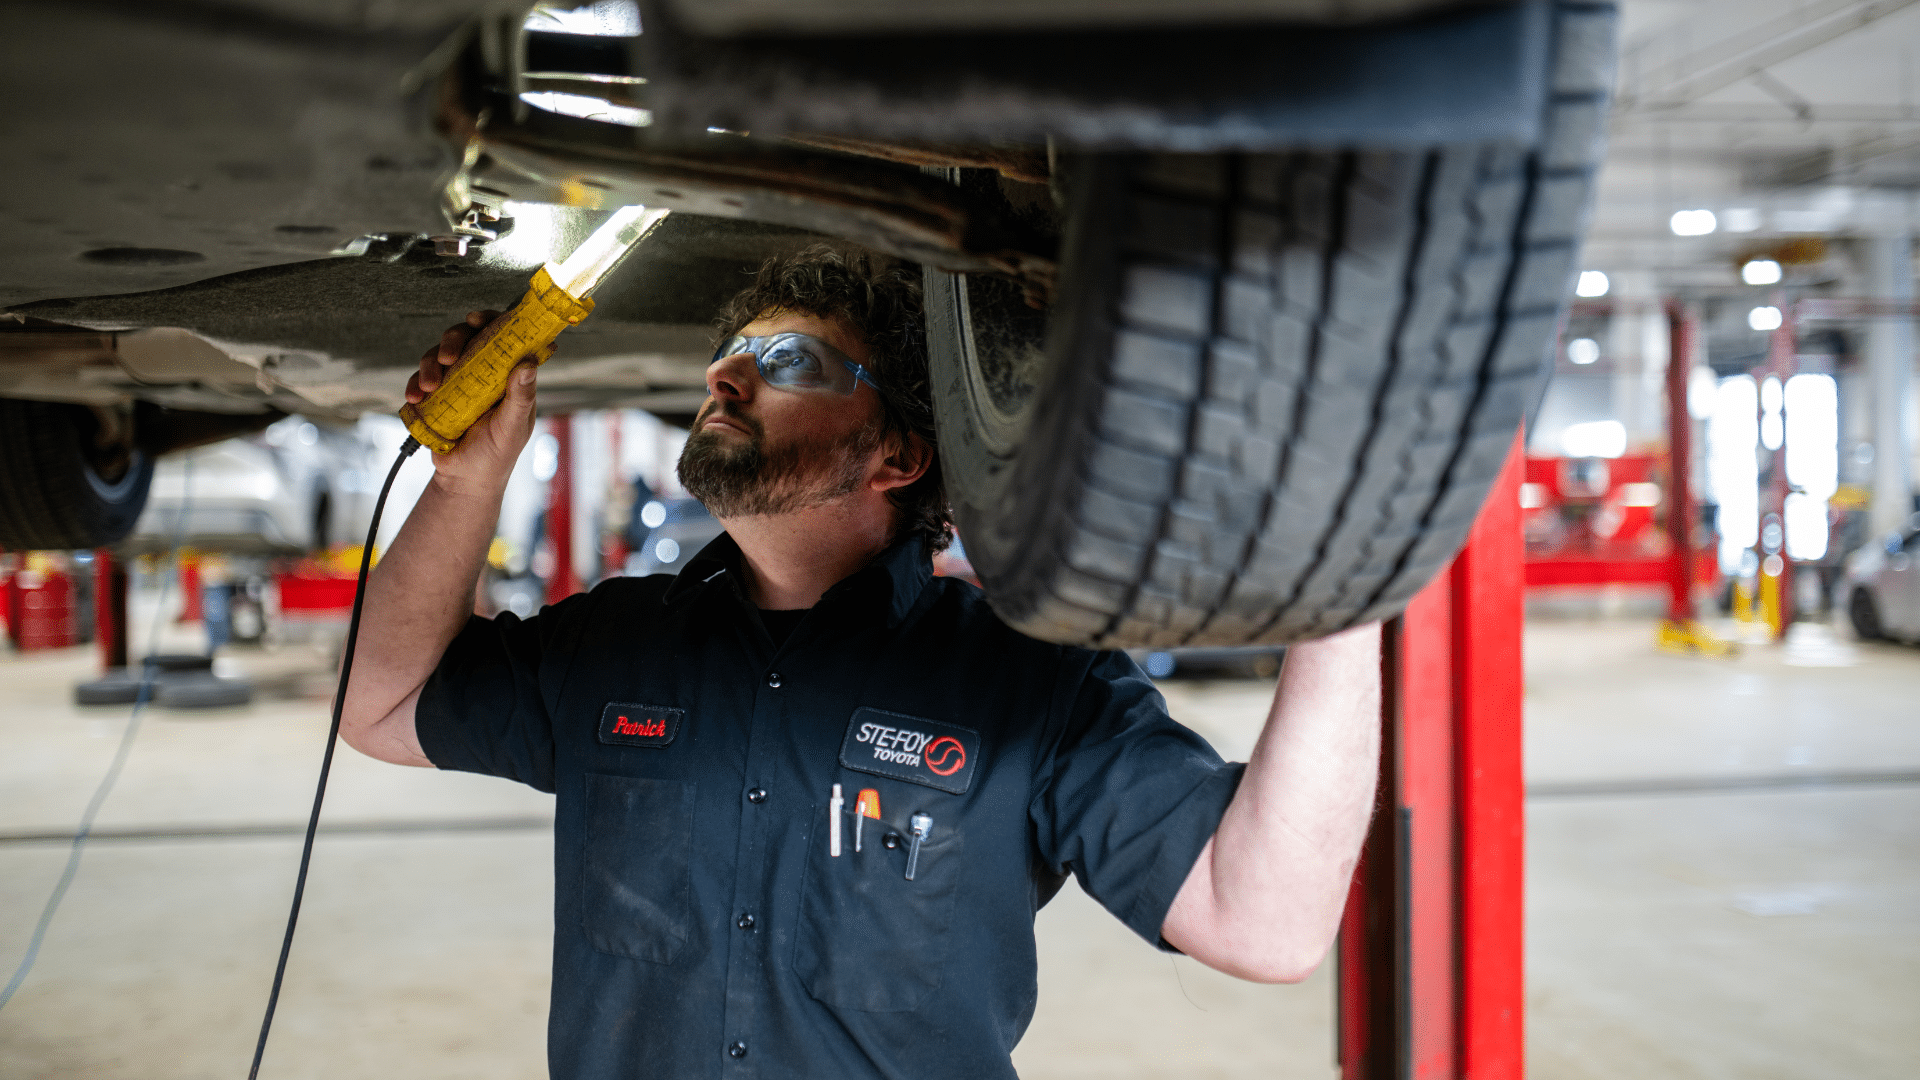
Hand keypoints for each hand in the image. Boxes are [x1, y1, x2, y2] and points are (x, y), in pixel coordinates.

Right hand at [408, 310, 544, 493]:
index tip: (478, 318)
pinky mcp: (435, 394)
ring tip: (429, 389)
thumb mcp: (512, 427)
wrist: (465, 480)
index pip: (503, 336)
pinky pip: (420, 378)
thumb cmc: (497, 454)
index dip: (492, 320)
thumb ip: (521, 397)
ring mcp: (456, 381)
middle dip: (453, 340)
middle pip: (465, 337)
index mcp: (507, 375)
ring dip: (429, 365)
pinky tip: (415, 398)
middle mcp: (482, 372)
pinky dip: (414, 383)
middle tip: (448, 358)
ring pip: (439, 354)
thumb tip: (528, 362)